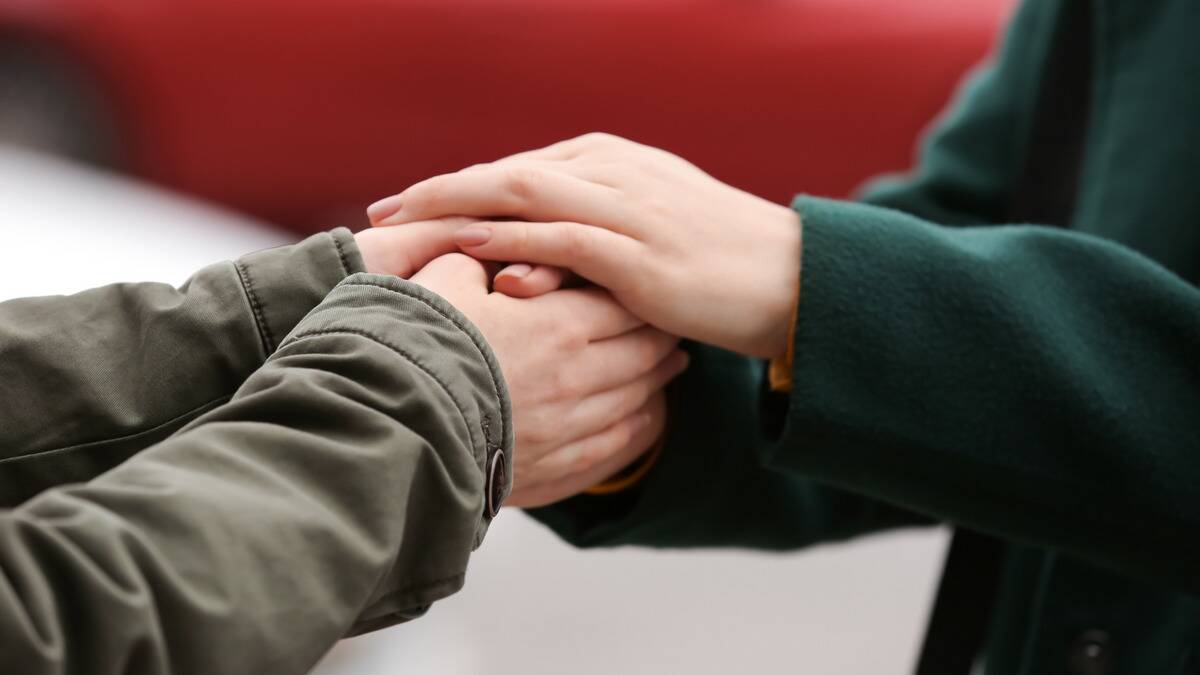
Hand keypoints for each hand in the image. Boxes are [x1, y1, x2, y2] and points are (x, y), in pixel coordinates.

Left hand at [368, 133, 802, 357]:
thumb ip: (595, 223)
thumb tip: (538, 249)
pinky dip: (510, 239)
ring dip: (456, 207)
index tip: (406, 207)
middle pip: (505, 173)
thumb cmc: (717, 260)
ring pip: (522, 194)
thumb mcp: (650, 226)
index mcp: (611, 162)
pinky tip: (467, 248)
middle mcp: (612, 172)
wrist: (788, 279)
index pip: (518, 168)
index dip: (457, 187)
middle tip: (379, 215)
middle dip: (438, 192)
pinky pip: (561, 237)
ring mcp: (625, 207)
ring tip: (401, 224)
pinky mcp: (638, 250)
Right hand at [408, 254, 685, 507]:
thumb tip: (486, 236)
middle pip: (642, 353)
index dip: (640, 293)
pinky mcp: (553, 468)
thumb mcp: (443, 277)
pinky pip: (612, 448)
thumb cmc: (412, 340)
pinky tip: (642, 419)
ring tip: (667, 370)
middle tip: (672, 328)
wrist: (386, 418)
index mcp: (559, 324)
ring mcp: (569, 428)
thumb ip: (480, 254)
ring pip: (635, 401)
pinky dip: (636, 430)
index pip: (623, 302)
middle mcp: (577, 377)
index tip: (650, 287)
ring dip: (656, 382)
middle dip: (660, 337)